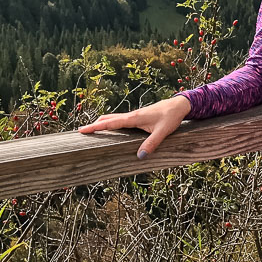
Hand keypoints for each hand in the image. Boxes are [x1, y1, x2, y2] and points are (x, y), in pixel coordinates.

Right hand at [77, 95, 191, 158]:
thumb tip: (140, 156)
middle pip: (109, 119)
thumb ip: (152, 144)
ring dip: (103, 122)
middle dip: (95, 124)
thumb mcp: (163, 132)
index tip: (82, 130)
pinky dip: (112, 122)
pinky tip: (113, 127)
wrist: (179, 105)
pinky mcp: (139, 116)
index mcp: (134, 118)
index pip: (110, 123)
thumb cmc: (171, 117)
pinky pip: (121, 119)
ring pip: (114, 118)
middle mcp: (132, 115)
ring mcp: (135, 115)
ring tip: (93, 128)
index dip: (96, 127)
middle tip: (82, 131)